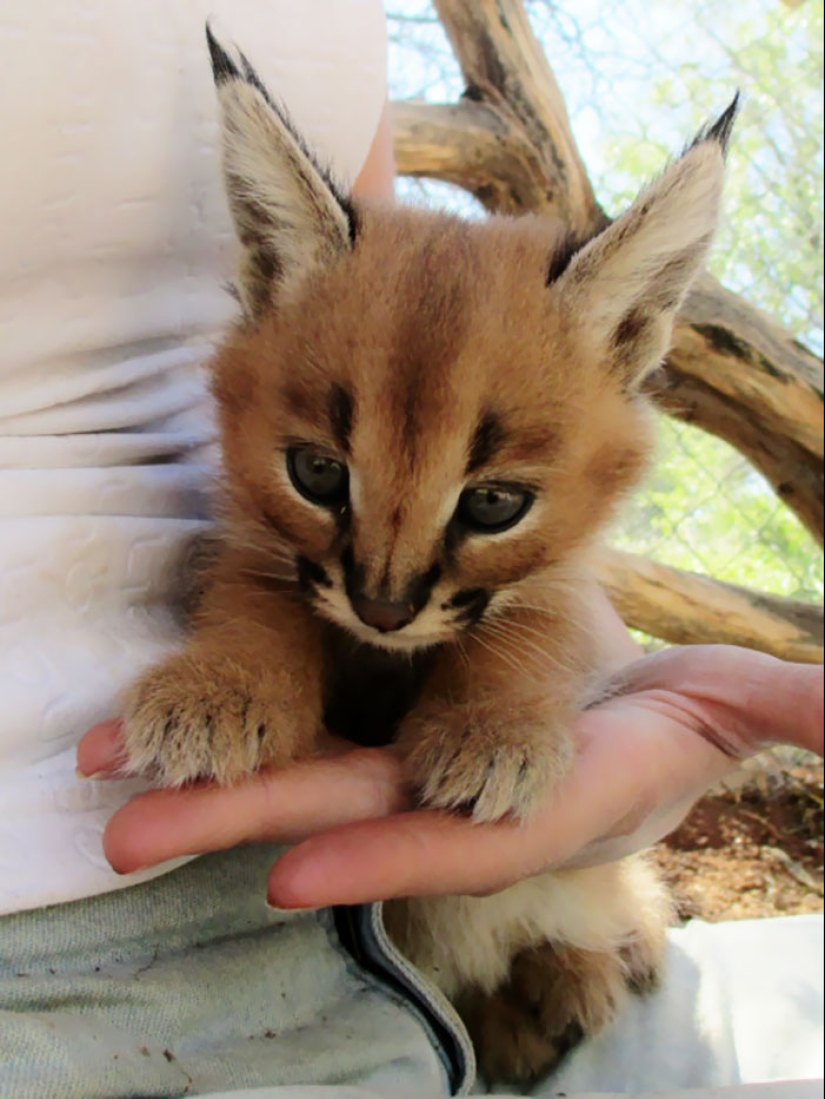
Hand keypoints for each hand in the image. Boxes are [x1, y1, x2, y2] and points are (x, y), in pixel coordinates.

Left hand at [77, 645, 821, 907]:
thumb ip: (793, 713)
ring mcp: (425, 770)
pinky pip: (315, 740)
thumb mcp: (740, 705)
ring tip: (115, 787)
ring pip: (314, 774)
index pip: (467, 833)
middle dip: (249, 821)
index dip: (393, 850)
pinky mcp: (397, 735)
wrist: (632, 715)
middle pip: (354, 810)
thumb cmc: (688, 714)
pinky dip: (244, 742)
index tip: (298, 870)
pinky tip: (172, 739)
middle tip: (134, 832)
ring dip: (217, 783)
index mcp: (549, 795)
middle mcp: (472, 797)